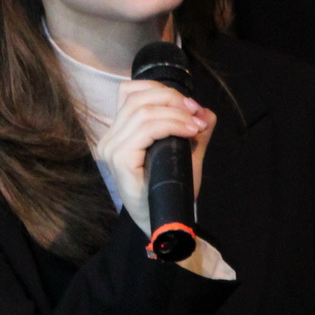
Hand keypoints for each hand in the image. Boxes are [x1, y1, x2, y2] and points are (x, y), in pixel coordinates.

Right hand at [92, 78, 215, 234]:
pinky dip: (172, 124)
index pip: (130, 92)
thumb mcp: (185, 154)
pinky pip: (147, 128)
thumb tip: (206, 112)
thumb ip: (194, 131)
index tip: (191, 106)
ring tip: (195, 126)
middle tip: (196, 114)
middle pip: (137, 97)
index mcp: (118, 133)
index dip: (162, 90)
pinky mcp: (121, 160)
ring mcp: (112, 150)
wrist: (166, 224)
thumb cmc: (169, 191)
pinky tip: (189, 132)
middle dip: (173, 99)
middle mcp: (109, 139)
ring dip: (176, 113)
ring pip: (143, 110)